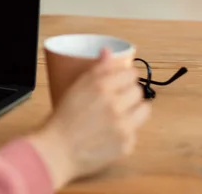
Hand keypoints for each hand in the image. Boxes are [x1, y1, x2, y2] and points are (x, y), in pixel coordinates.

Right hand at [28, 48, 150, 189]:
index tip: (121, 81)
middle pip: (138, 90)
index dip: (125, 77)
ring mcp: (123, 125)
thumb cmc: (62, 119)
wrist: (57, 150)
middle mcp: (114, 104)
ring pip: (144, 109)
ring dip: (134, 110)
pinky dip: (126, 131)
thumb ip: (97, 70)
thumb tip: (108, 52)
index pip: (130, 73)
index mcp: (100, 86)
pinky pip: (135, 131)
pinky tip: (110, 133)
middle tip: (116, 100)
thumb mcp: (76, 88)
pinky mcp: (127, 143)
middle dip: (129, 93)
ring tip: (118, 116)